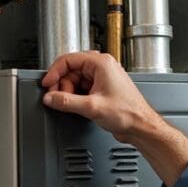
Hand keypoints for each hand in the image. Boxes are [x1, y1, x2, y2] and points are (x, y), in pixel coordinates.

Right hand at [41, 51, 156, 143]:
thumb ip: (67, 101)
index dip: (54, 72)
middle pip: (70, 70)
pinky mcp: (102, 89)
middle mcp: (102, 67)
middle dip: (62, 85)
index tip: (47, 84)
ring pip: (75, 80)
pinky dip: (76, 97)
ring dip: (69, 92)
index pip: (68, 59)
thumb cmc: (129, 113)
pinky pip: (82, 88)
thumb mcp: (92, 107)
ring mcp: (102, 78)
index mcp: (101, 63)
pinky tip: (78, 106)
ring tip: (71, 104)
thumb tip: (50, 98)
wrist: (141, 126)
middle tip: (57, 98)